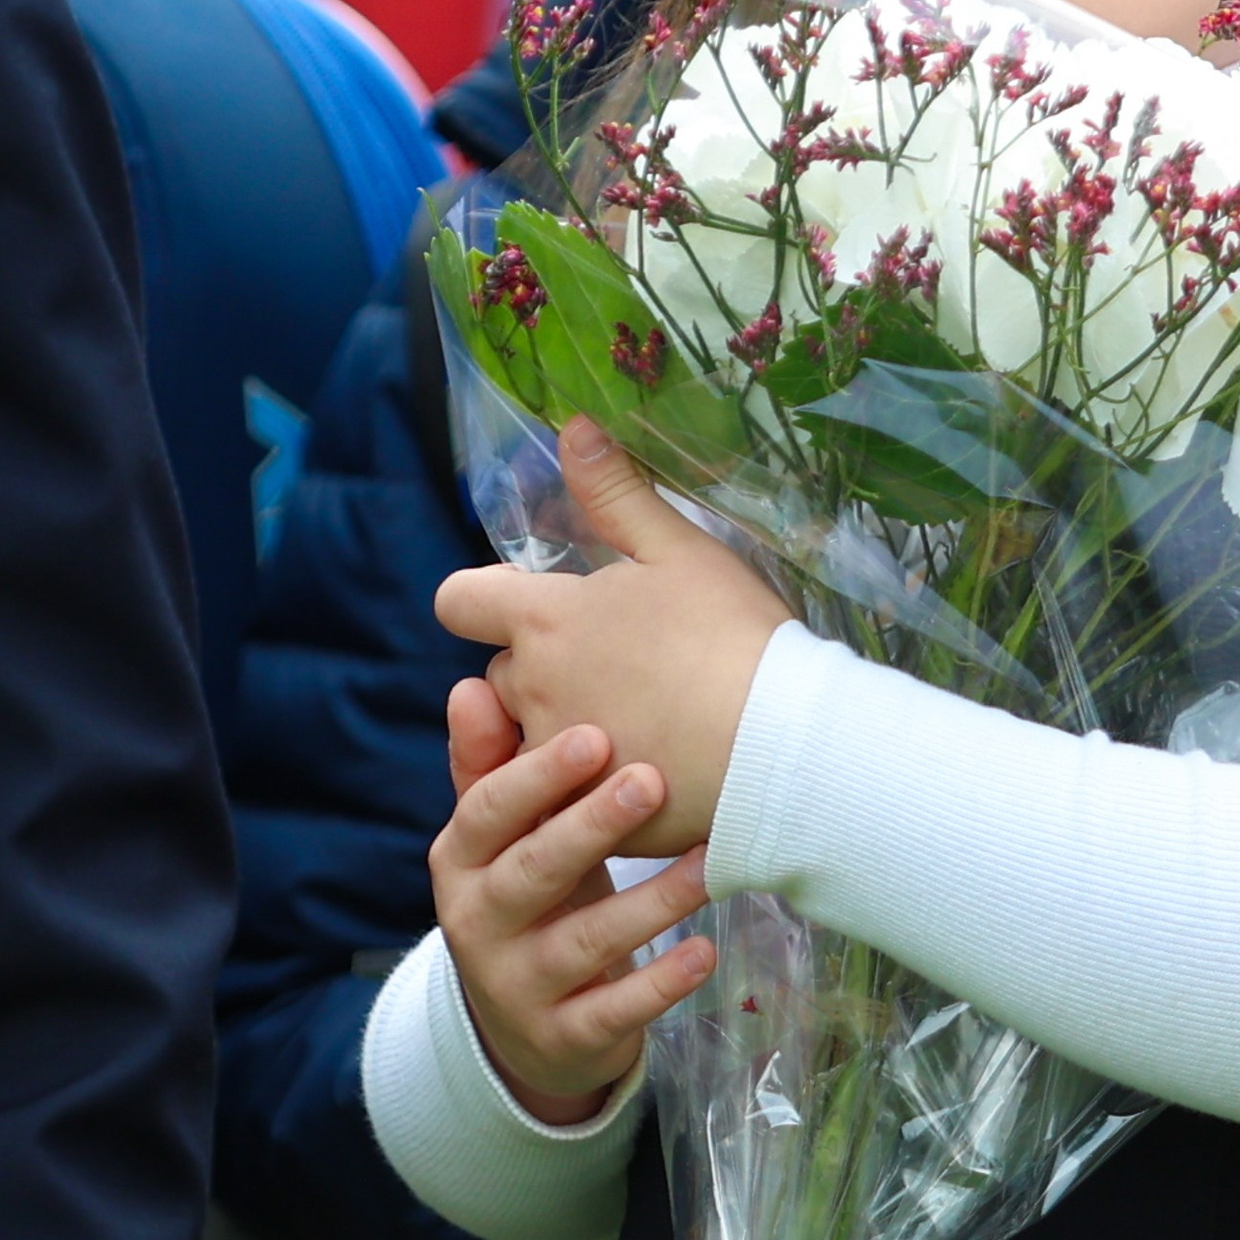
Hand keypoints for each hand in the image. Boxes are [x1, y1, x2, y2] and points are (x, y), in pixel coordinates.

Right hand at [430, 688, 715, 1122]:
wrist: (523, 1025)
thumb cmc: (529, 895)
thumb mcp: (502, 838)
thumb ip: (490, 763)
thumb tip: (471, 684)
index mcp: (460, 862)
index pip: (488, 813)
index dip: (537, 775)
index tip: (596, 735)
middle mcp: (477, 924)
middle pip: (533, 873)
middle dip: (591, 826)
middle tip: (652, 781)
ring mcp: (518, 986)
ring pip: (583, 942)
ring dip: (651, 901)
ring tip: (710, 864)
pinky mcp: (563, 1037)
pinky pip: (613, 1011)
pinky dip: (659, 985)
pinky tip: (704, 953)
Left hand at [436, 420, 790, 856]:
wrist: (780, 745)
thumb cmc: (734, 635)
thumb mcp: (680, 550)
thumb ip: (616, 493)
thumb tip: (572, 427)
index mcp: (545, 619)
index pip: (459, 601)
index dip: (485, 598)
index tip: (528, 602)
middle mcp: (529, 687)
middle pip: (502, 671)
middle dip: (542, 666)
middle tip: (621, 664)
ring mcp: (551, 756)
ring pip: (529, 735)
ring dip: (562, 726)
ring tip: (640, 719)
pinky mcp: (580, 812)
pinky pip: (563, 794)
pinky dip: (591, 783)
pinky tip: (650, 765)